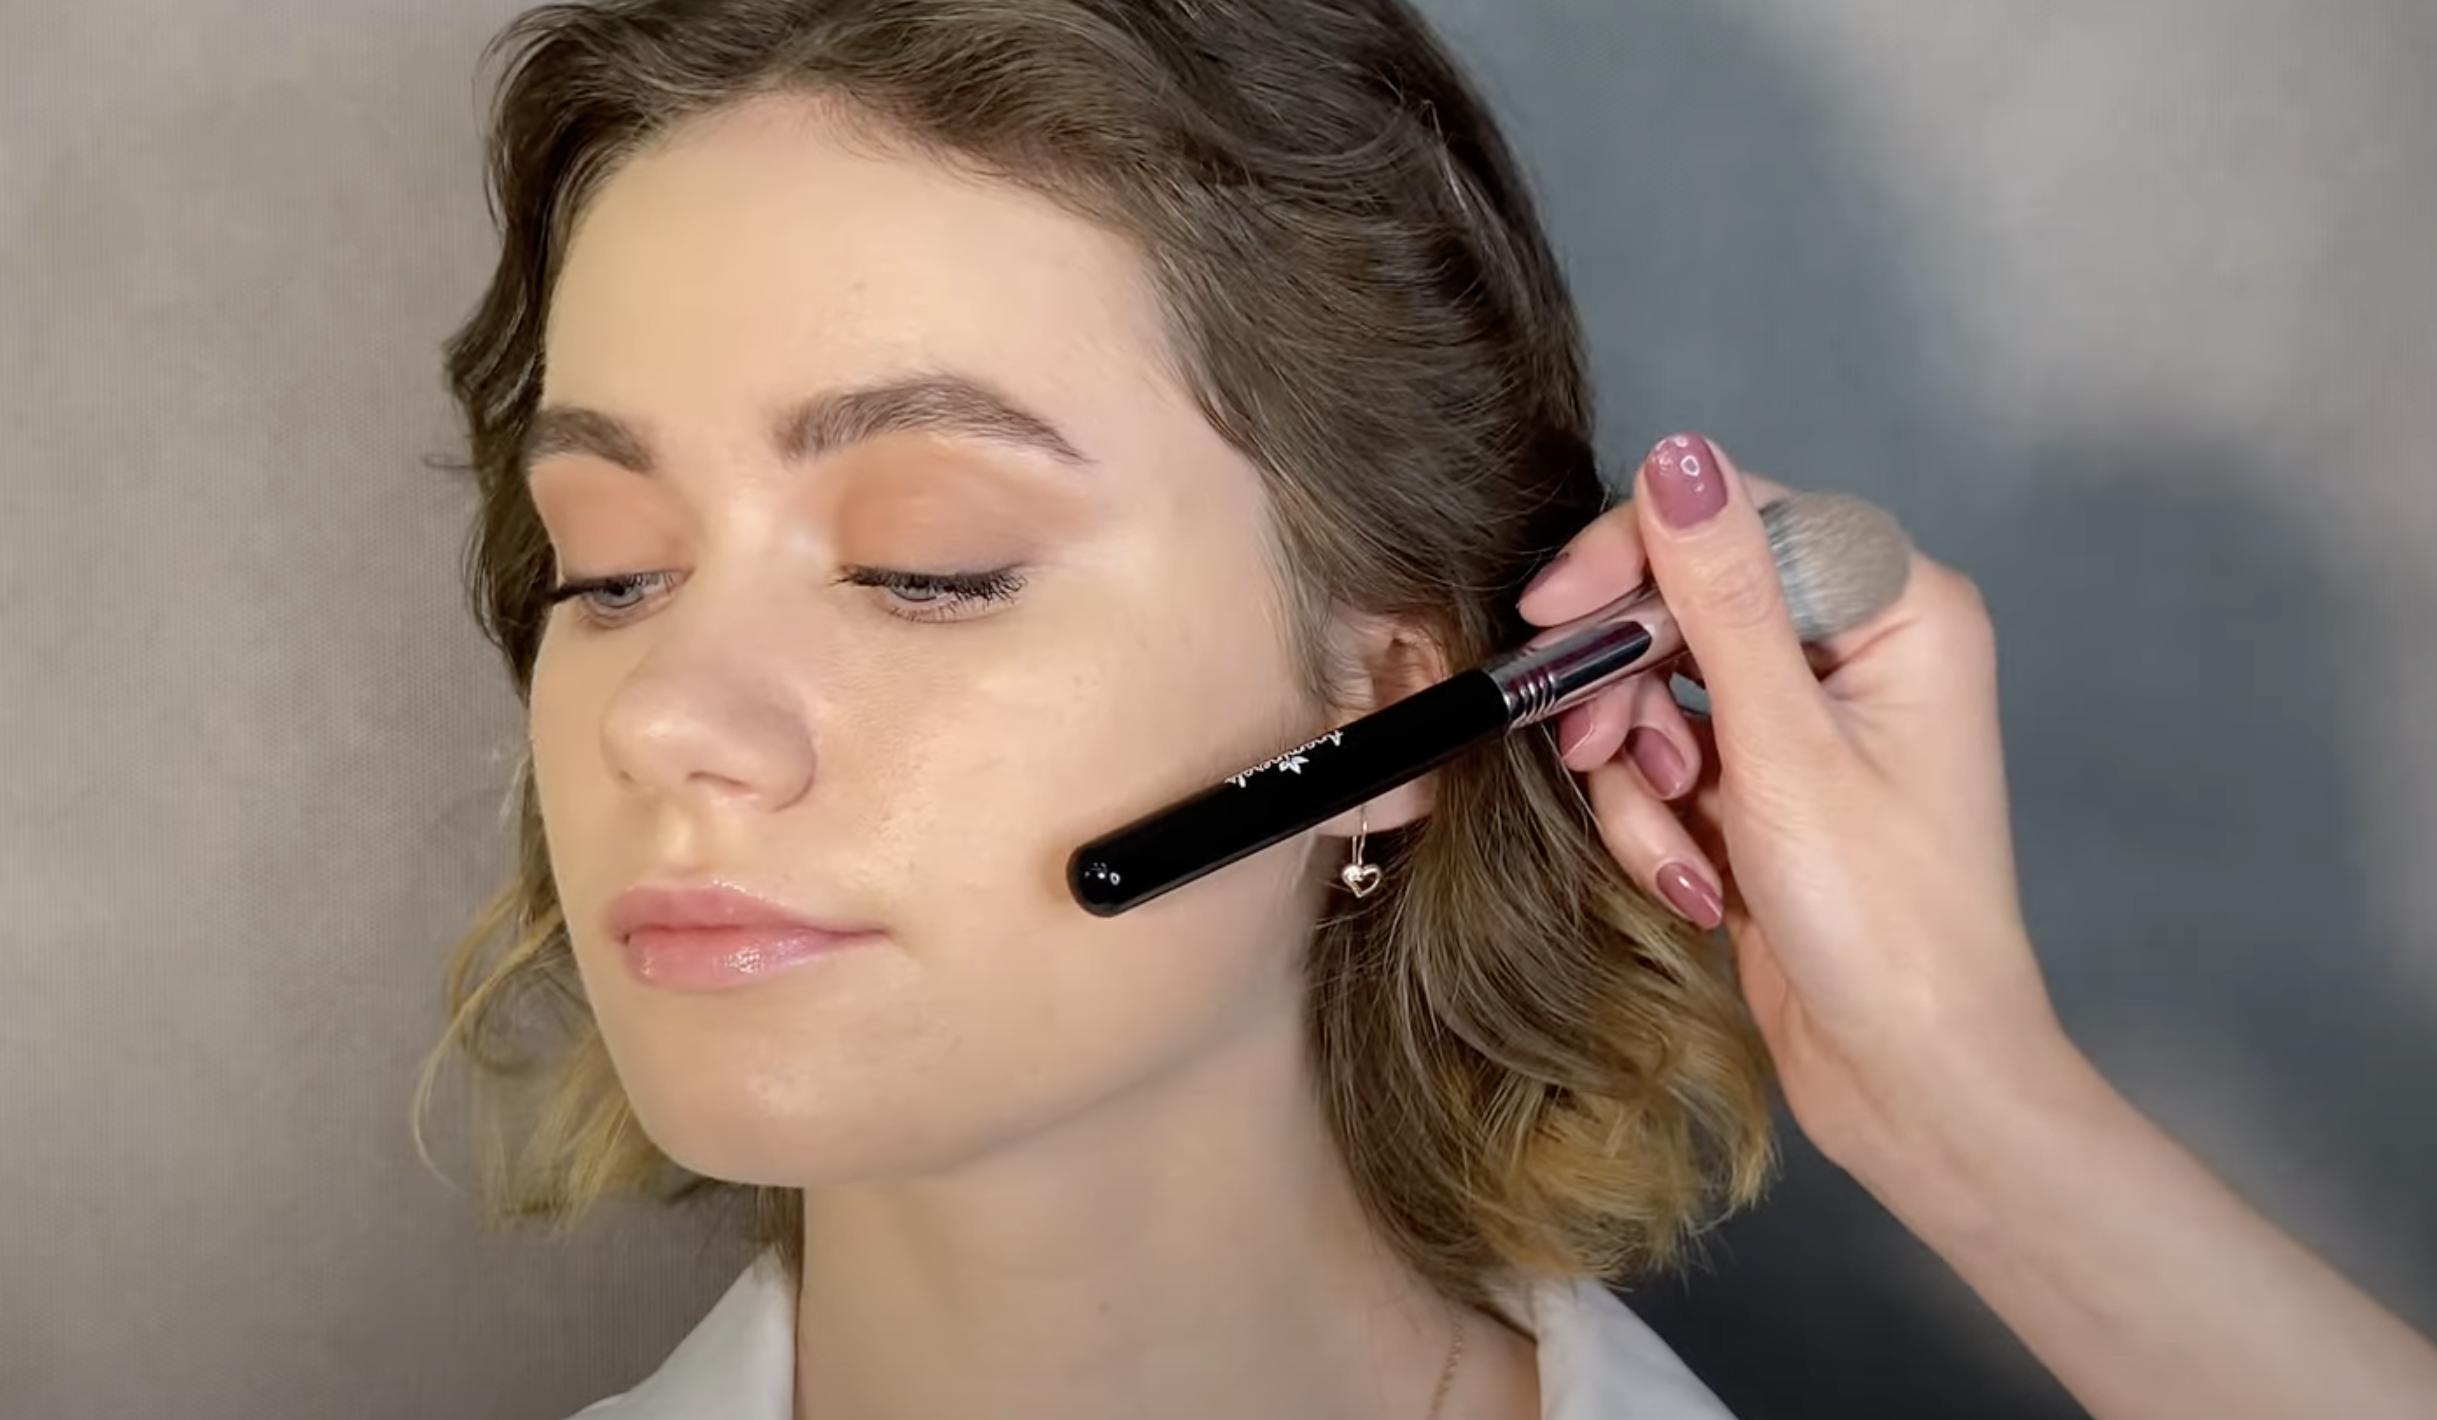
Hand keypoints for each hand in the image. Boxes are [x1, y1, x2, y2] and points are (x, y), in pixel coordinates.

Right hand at [1519, 433, 2067, 1182]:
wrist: (1911, 1079)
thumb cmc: (1885, 923)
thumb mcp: (1783, 748)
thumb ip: (1723, 595)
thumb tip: (1679, 456)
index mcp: (1900, 607)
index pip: (1736, 518)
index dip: (1634, 561)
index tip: (1548, 617)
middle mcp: (1861, 647)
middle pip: (1684, 605)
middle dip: (1628, 691)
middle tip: (1594, 753)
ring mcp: (1810, 720)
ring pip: (1659, 688)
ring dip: (1638, 775)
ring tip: (1673, 852)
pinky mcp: (1767, 786)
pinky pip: (1668, 759)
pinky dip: (1656, 820)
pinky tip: (1691, 886)